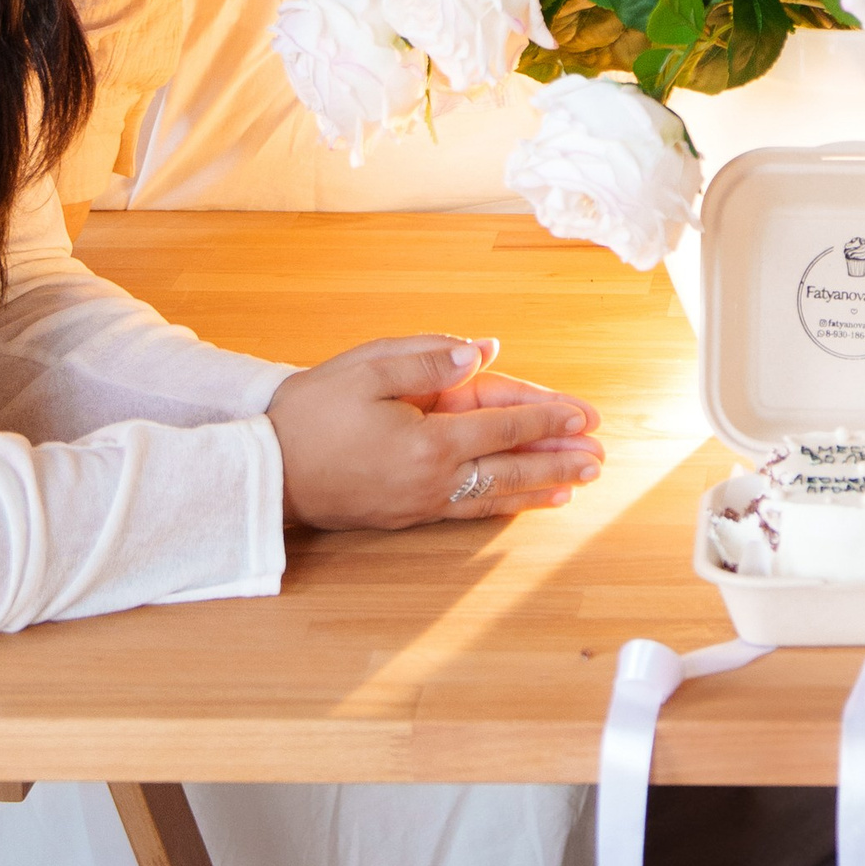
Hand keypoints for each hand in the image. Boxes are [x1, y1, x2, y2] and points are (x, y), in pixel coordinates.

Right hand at [269, 335, 602, 531]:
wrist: (264, 471)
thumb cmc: (310, 414)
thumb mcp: (368, 368)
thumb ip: (430, 359)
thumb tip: (483, 351)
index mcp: (427, 440)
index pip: (503, 425)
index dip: (548, 417)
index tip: (586, 416)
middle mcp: (432, 478)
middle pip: (511, 466)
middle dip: (558, 458)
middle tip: (600, 456)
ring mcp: (421, 502)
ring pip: (495, 492)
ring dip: (540, 485)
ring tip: (579, 482)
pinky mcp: (407, 515)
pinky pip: (469, 508)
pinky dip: (503, 503)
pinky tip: (525, 502)